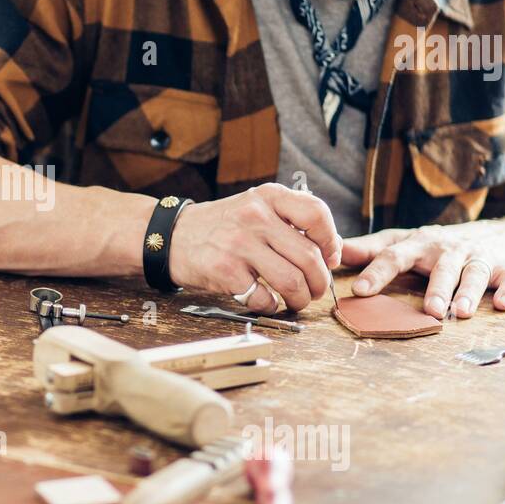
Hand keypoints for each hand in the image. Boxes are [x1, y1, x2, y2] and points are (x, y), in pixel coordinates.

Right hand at [170, 183, 341, 313]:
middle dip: (321, 282)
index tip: (329, 257)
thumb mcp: (254, 206)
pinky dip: (271, 306)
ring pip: (292, 282)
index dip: (331, 241)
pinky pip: (265, 298)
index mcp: (267, 196)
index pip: (317, 214)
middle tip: (317, 291)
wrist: (172, 236)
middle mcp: (255, 216)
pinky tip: (266, 301)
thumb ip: (290, 220)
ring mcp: (239, 244)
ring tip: (297, 301)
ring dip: (301, 299)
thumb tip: (332, 250)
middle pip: (309, 257)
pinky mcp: (225, 271)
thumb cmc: (221, 226)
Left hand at [341, 221, 504, 318]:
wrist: (490, 234)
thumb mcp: (402, 242)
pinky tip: (504, 304)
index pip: (394, 255)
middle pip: (441, 266)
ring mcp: (478, 258)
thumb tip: (333, 251)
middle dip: (436, 287)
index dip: (377, 272)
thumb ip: (369, 250)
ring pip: (475, 273)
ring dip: (470, 291)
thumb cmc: (435, 245)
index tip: (361, 290)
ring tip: (461, 312)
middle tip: (430, 309)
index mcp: (418, 243)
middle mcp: (449, 249)